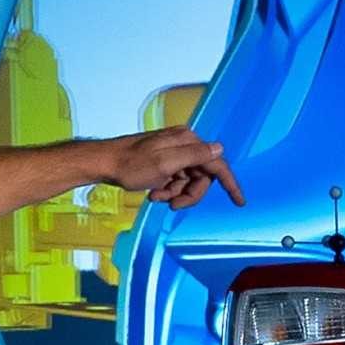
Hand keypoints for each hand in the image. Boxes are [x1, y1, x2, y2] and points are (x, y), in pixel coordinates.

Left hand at [104, 127, 245, 209]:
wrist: (105, 164)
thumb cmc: (132, 165)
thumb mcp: (165, 163)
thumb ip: (194, 156)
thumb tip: (219, 149)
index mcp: (187, 141)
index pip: (217, 164)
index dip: (230, 183)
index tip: (239, 202)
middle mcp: (184, 144)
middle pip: (202, 176)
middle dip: (190, 194)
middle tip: (172, 204)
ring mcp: (174, 153)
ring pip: (189, 181)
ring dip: (176, 194)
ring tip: (157, 197)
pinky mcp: (164, 162)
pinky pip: (176, 181)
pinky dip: (168, 190)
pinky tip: (154, 192)